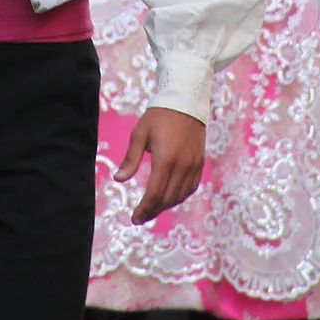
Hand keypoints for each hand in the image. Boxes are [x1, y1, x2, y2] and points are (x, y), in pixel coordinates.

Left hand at [116, 106, 207, 223]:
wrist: (186, 101)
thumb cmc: (159, 116)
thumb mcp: (139, 134)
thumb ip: (130, 159)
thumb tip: (118, 179)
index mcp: (165, 159)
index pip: (154, 194)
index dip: (144, 209)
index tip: (135, 218)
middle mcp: (182, 165)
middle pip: (167, 199)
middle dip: (152, 211)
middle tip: (140, 217)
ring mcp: (193, 165)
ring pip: (180, 196)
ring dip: (165, 206)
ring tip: (152, 208)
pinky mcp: (200, 163)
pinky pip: (191, 188)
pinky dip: (179, 196)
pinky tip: (169, 197)